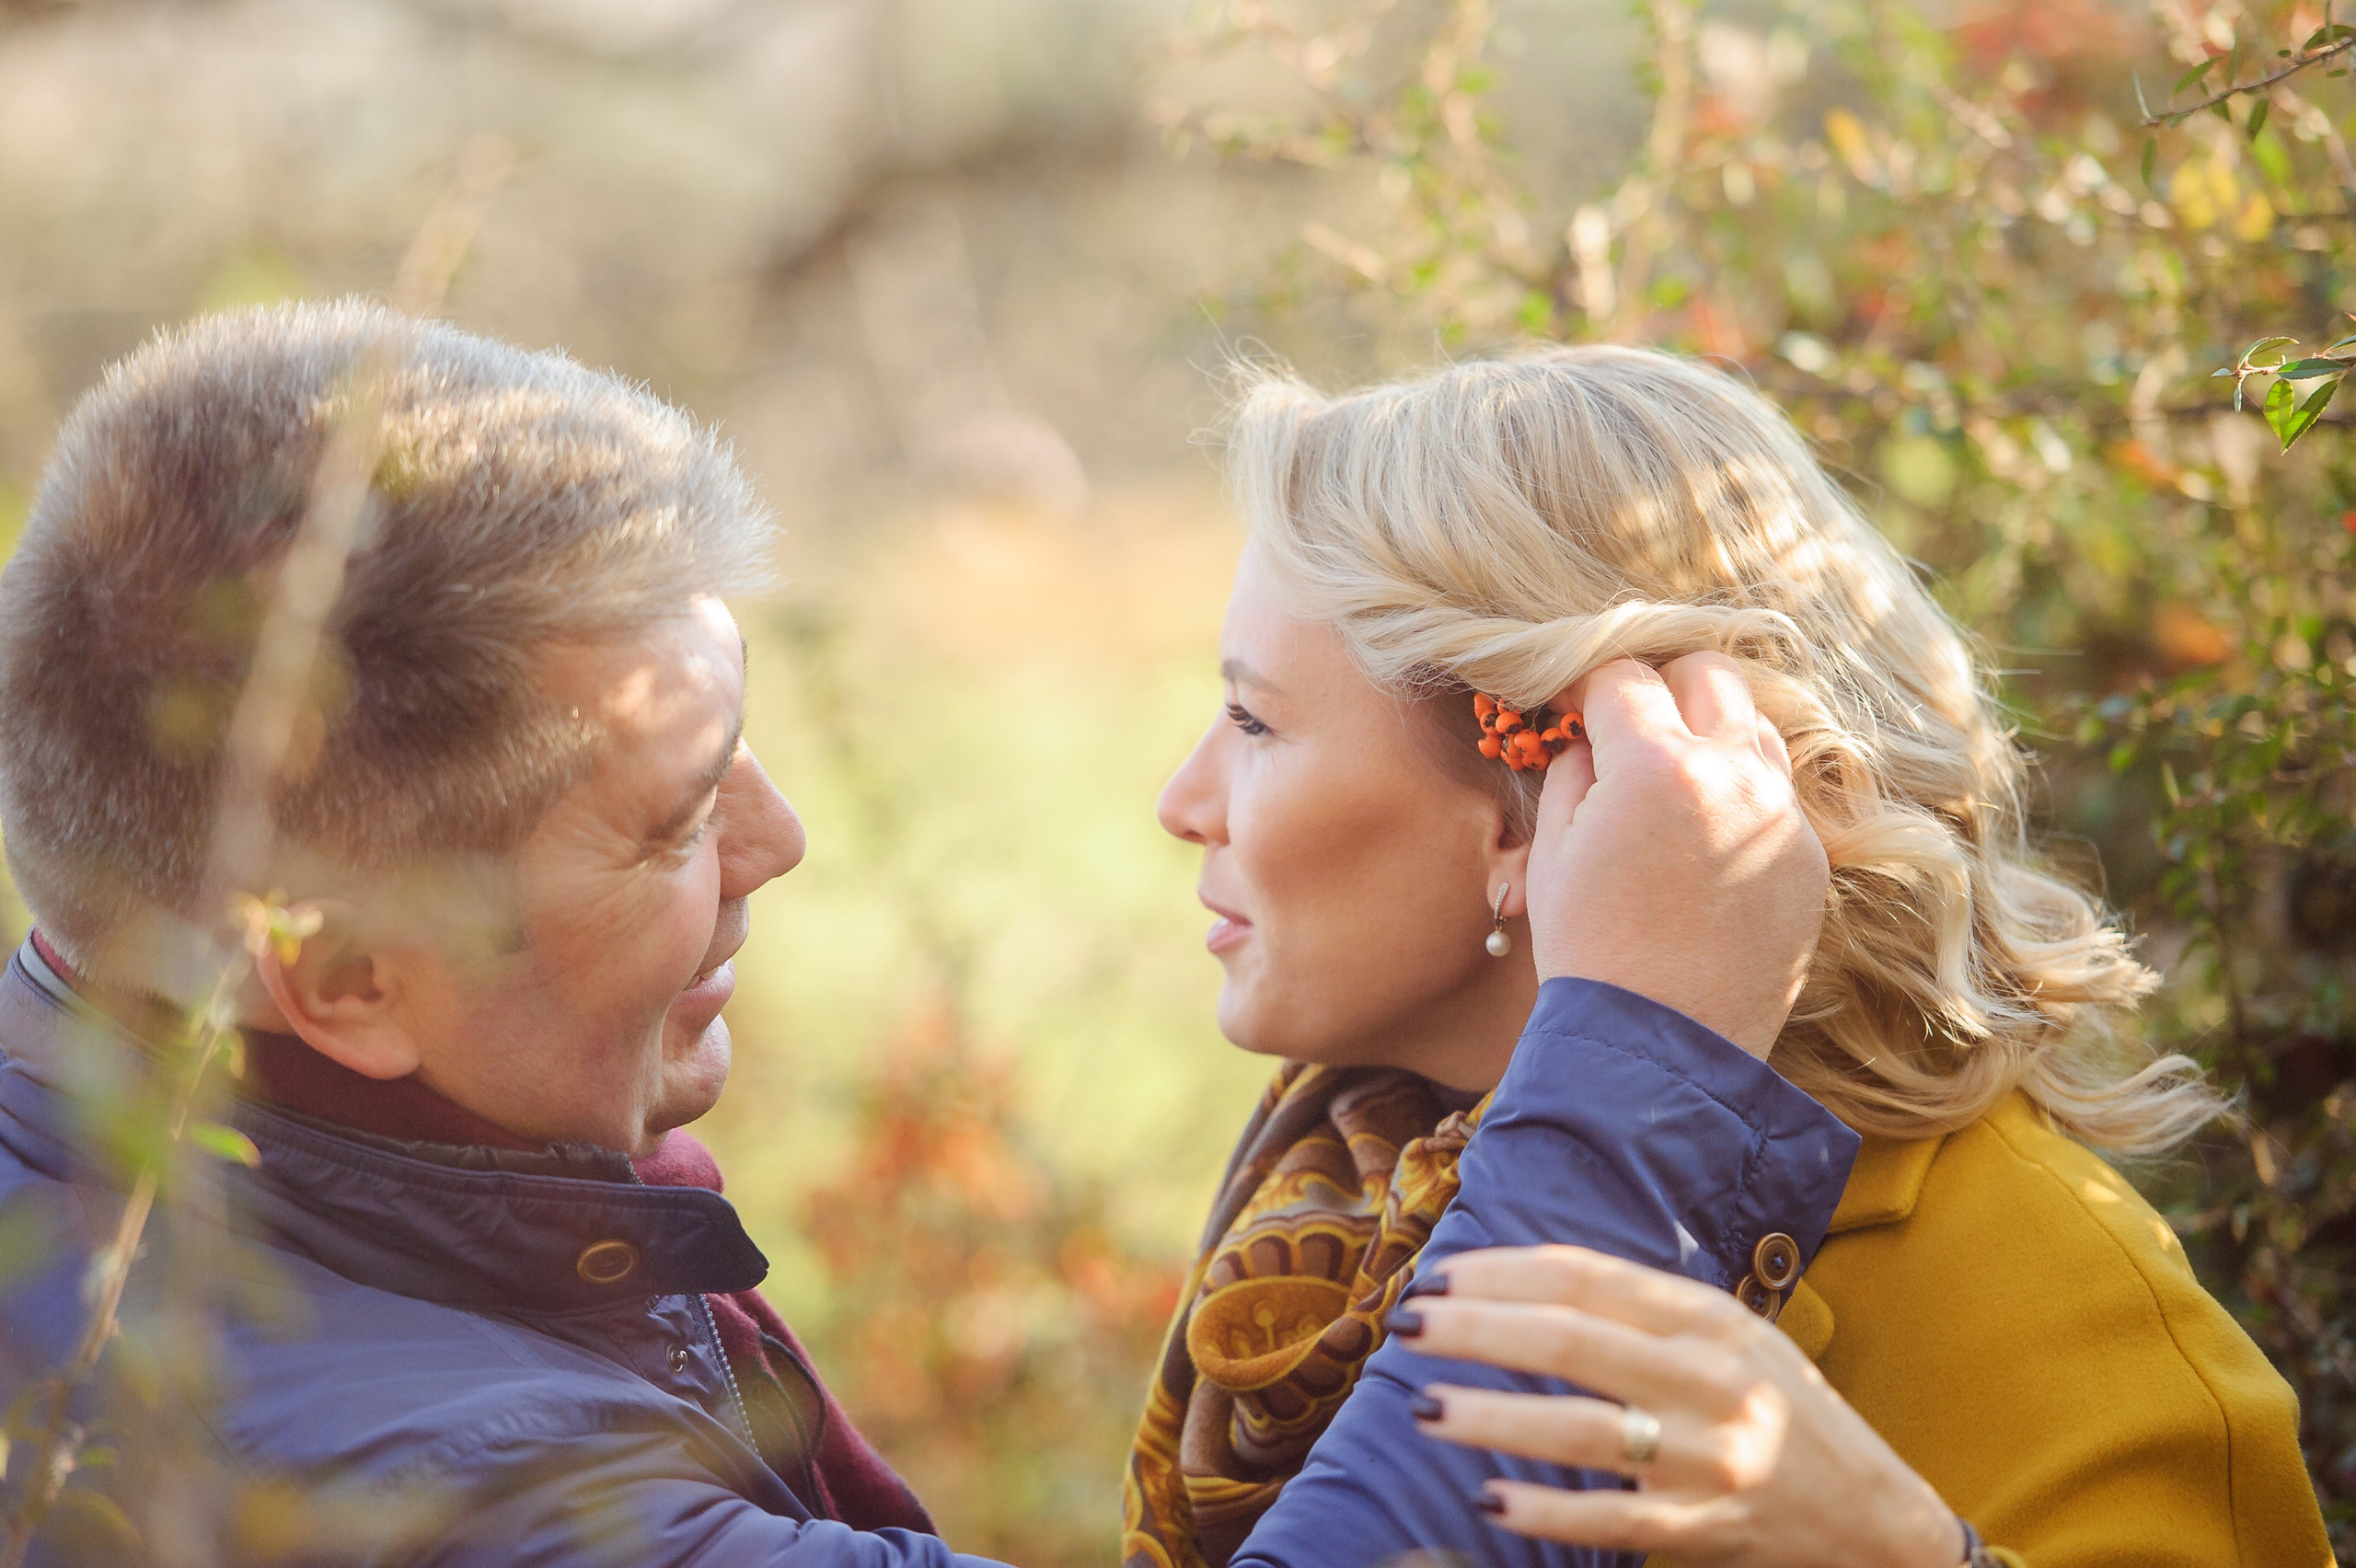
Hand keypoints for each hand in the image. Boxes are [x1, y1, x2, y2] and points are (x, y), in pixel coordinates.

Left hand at [1409, 1246, 1964, 1567]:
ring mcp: (1710, 1458)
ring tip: (1424, 1408)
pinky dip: (1544, 1510)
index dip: (1501, 1272)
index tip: (1439, 1276)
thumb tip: (1522, 1278)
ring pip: (1579, 1430)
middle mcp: (1712, 1380)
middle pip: (1568, 1340)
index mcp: (1709, 1319)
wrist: (1875, 1518)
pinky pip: (1610, 1518)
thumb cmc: (1781, 1412)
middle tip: (1408, 1325)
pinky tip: (1488, 1496)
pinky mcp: (1707, 1529)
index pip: (1584, 1278)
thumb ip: (1641, 1309)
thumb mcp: (1729, 1337)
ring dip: (1490, 1417)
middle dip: (1476, 1328)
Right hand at [1528, 653, 1826, 1055]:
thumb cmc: (1589, 951)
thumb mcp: (1554, 853)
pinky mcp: (1809, 862)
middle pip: (1709, 674)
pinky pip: (1777, 799)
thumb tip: (1591, 739)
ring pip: (1754, 728)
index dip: (1588, 687)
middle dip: (1662, 687)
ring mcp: (1781, 818)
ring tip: (1672, 784)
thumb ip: (1574, 772)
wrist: (1658, 1047)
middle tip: (1631, 728)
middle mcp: (1733, 776)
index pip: (1624, 676)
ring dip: (1711, 736)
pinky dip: (1738, 801)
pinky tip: (1703, 845)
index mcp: (1656, 767)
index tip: (1575, 707)